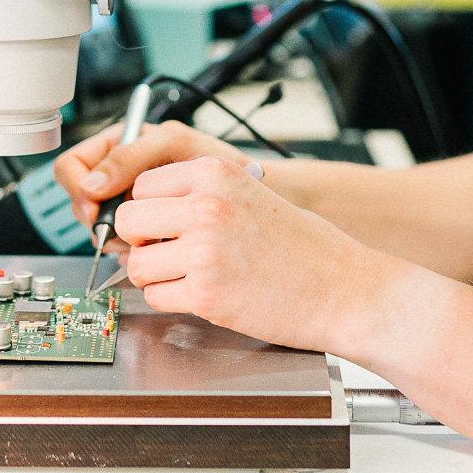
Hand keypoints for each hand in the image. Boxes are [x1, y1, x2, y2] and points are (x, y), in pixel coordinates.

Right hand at [55, 120, 251, 233]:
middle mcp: (118, 176)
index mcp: (118, 145)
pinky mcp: (143, 231)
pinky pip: (120, 244)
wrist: (252, 192)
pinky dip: (131, 248)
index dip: (77, 188)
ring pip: (97, 226)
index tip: (95, 206)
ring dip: (115, 235)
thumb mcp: (175, 145)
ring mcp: (129, 205)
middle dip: (97, 217)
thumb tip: (91, 183)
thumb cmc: (218, 160)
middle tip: (122, 227)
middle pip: (79, 201)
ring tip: (146, 233)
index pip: (71, 166)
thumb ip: (132, 156)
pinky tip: (153, 245)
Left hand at [114, 155, 404, 353]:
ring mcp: (204, 250)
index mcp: (216, 173)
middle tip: (169, 253)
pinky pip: (156, 297)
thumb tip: (147, 209)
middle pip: (129, 220)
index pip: (142, 184)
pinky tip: (205, 295)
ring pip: (136, 264)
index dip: (149, 210)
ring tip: (190, 276)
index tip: (163, 225)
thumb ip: (200, 194)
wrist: (344, 289)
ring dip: (155, 275)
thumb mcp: (250, 193)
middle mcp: (206, 205)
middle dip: (142, 242)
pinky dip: (172, 300)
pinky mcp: (206, 293)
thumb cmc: (304, 247)